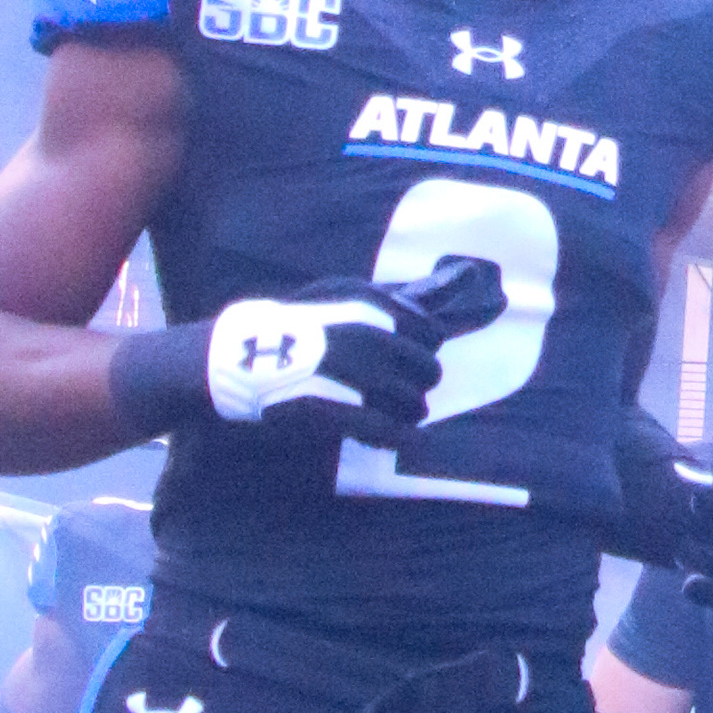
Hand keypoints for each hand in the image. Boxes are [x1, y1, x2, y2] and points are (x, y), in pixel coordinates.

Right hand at [209, 249, 504, 431]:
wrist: (240, 356)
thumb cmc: (305, 323)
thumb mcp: (354, 296)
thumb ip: (413, 294)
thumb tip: (472, 273)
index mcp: (371, 304)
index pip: (432, 334)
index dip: (421, 352)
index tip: (400, 359)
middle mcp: (366, 335)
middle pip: (428, 371)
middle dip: (416, 385)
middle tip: (393, 391)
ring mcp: (350, 374)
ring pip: (414, 405)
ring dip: (407, 415)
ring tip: (387, 415)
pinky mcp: (334, 410)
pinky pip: (389, 431)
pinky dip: (398, 438)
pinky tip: (396, 439)